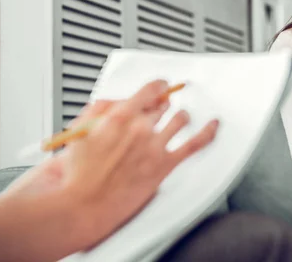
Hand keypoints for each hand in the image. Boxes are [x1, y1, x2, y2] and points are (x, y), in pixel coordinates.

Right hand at [4, 80, 218, 247]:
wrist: (81, 204)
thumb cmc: (78, 172)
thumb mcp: (81, 129)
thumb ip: (102, 108)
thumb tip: (119, 100)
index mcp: (120, 116)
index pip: (150, 90)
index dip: (158, 87)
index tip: (161, 87)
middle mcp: (140, 127)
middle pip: (162, 106)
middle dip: (161, 107)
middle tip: (158, 111)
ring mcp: (154, 146)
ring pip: (180, 119)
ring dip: (180, 117)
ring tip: (178, 119)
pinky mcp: (164, 165)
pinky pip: (194, 144)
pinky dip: (208, 132)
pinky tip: (214, 125)